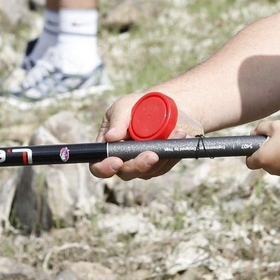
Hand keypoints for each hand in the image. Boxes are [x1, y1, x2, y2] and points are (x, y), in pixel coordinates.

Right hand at [90, 92, 204, 180]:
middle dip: (139, 165)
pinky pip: (166, 165)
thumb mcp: (124, 106)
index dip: (104, 168)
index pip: (98, 166)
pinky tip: (180, 136)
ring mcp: (142, 166)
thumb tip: (111, 137)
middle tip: (152, 154)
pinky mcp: (159, 165)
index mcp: (107, 148)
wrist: (161, 107)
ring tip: (177, 132)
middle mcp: (123, 161)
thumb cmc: (136, 107)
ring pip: (150, 170)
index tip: (116, 161)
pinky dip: (174, 151)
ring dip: (163, 154)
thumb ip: (117, 120)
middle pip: (127, 173)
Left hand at [245, 119, 279, 177]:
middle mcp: (271, 169)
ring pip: (275, 164)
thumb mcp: (275, 125)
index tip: (258, 145)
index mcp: (263, 159)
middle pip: (263, 162)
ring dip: (278, 155)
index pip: (249, 162)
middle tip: (277, 139)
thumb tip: (253, 133)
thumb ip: (261, 128)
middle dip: (267, 152)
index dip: (250, 154)